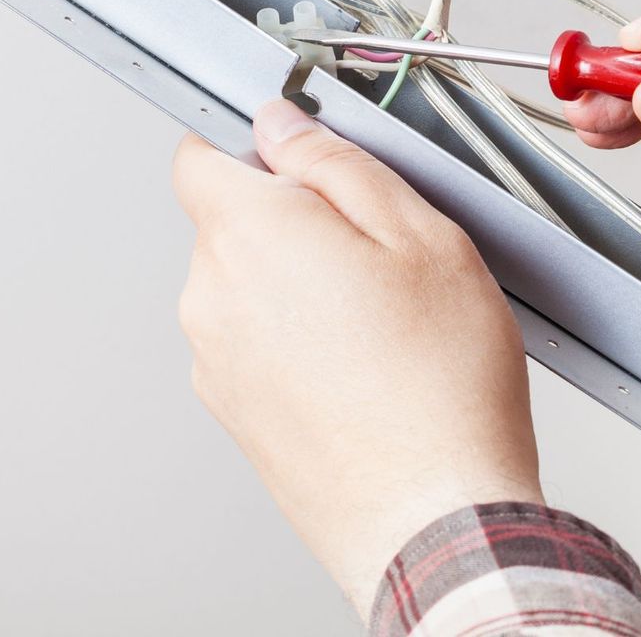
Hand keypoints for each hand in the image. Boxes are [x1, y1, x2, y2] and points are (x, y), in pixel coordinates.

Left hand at [171, 100, 541, 612]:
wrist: (432, 515)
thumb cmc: (440, 386)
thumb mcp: (419, 234)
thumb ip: (337, 163)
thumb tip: (286, 125)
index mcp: (247, 233)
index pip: (201, 154)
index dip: (255, 146)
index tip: (302, 157)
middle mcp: (210, 294)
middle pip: (231, 222)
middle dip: (292, 220)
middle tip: (377, 252)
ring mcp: (214, 360)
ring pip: (246, 285)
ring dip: (298, 285)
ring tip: (381, 322)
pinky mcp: (232, 412)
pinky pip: (255, 344)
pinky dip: (296, 343)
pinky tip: (364, 366)